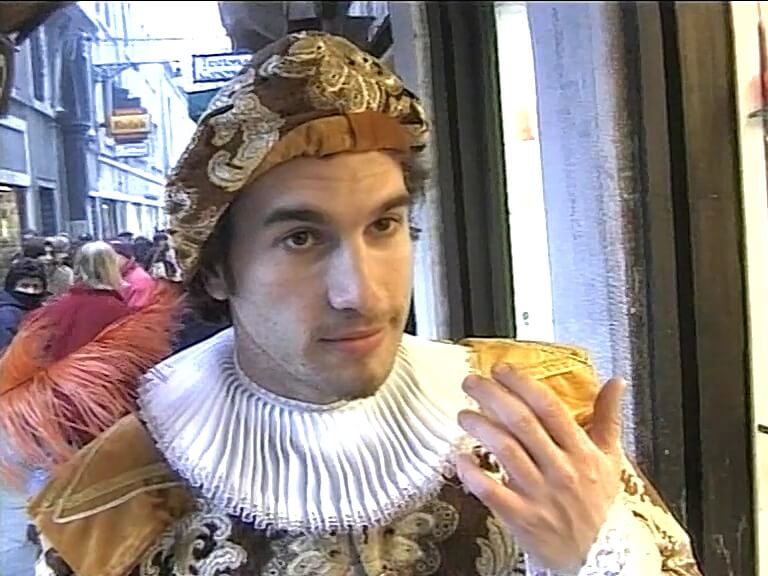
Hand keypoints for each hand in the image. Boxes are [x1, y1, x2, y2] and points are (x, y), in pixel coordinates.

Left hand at [455, 364, 624, 571]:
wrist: (599, 557)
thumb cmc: (599, 503)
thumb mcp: (611, 459)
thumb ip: (609, 417)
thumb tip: (616, 381)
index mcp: (581, 451)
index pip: (549, 408)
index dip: (522, 384)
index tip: (501, 370)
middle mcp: (560, 469)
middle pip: (522, 422)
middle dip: (492, 396)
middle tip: (471, 382)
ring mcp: (539, 494)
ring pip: (505, 450)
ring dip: (480, 426)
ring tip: (464, 414)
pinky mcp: (521, 517)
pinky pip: (491, 491)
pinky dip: (471, 473)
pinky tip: (459, 458)